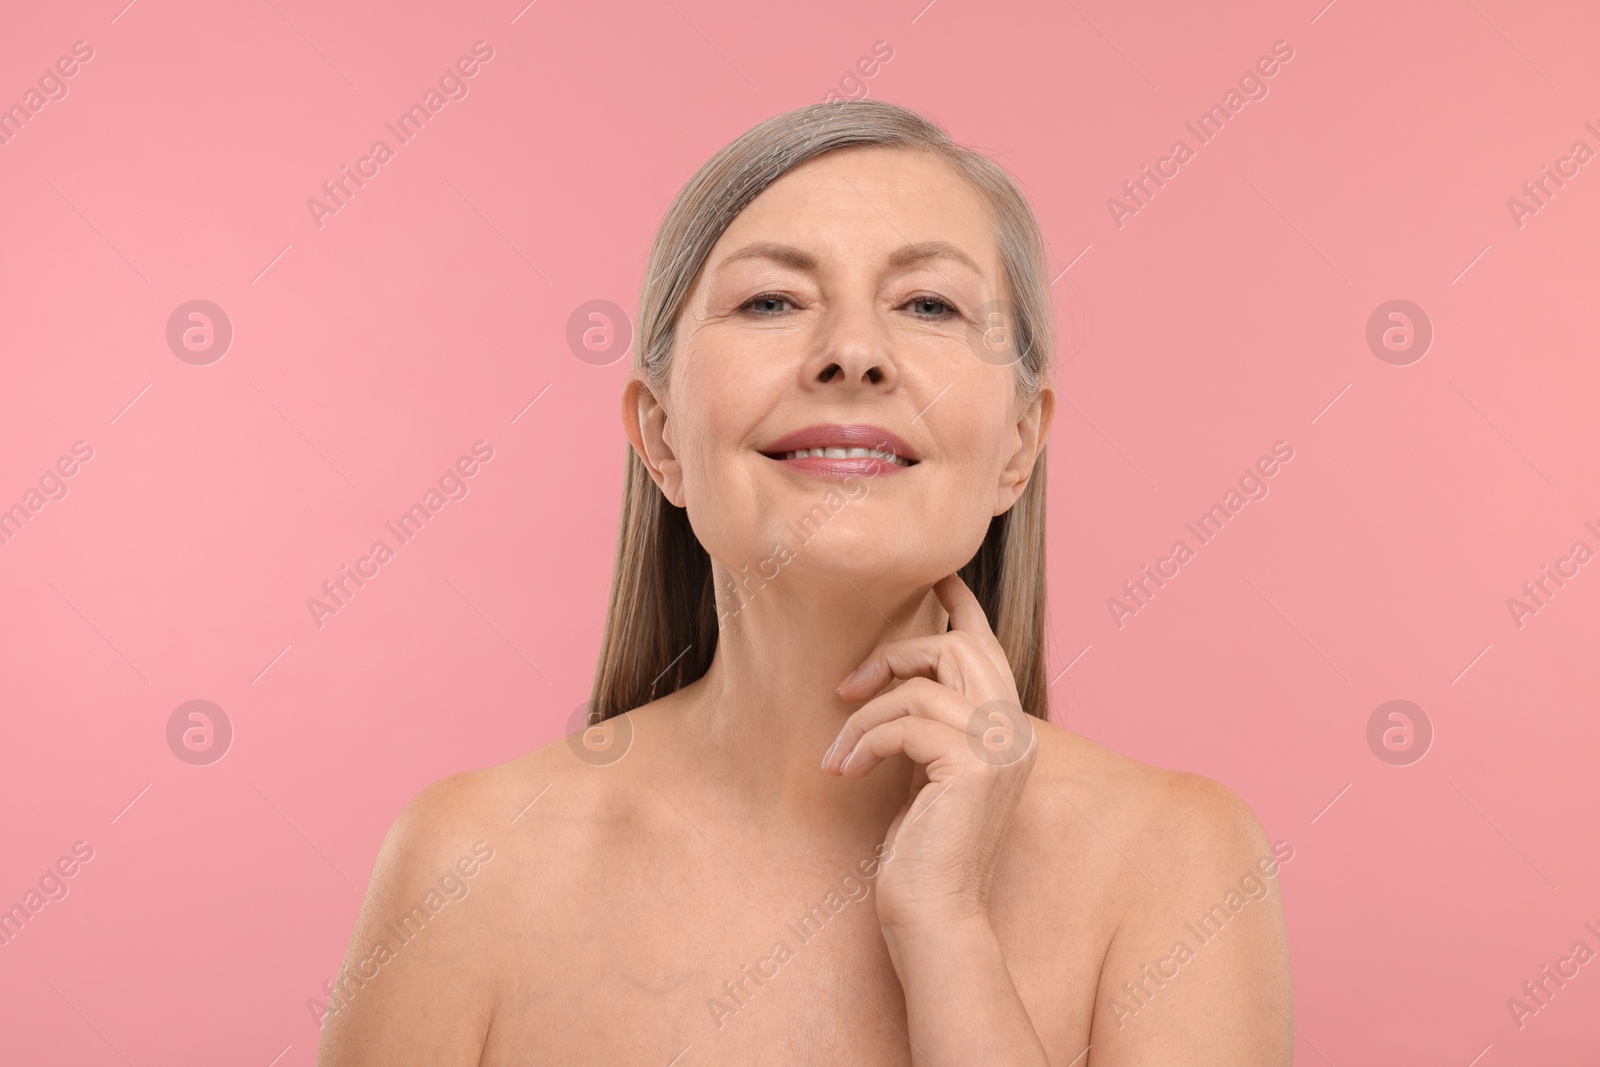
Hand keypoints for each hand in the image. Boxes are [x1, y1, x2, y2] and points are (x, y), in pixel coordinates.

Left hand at [821, 573, 1037, 934]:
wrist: (934, 917)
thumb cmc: (921, 852)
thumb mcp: (926, 772)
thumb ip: (929, 724)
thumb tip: (898, 673)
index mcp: (1009, 730)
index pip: (988, 647)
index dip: (960, 606)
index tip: (936, 577)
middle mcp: (1015, 733)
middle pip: (957, 648)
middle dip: (895, 655)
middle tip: (847, 688)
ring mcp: (999, 748)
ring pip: (921, 685)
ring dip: (864, 716)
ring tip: (839, 753)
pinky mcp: (972, 767)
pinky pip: (903, 723)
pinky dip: (864, 742)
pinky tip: (843, 772)